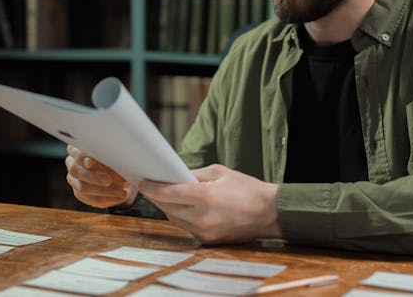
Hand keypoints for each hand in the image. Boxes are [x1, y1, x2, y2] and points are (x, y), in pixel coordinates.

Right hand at [65, 145, 136, 207]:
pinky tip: (120, 197)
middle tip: (108, 181)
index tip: (91, 162)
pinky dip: (108, 199)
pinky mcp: (80, 193)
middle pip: (75, 170)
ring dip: (104, 191)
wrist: (118, 172)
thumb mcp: (114, 154)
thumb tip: (118, 159)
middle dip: (93, 177)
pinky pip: (91, 199)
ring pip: (83, 187)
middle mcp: (72, 163)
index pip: (74, 151)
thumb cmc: (114, 157)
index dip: (82, 156)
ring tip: (122, 192)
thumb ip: (110, 155)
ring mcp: (74, 179)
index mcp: (77, 148)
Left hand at [139, 164, 280, 243]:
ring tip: (165, 194)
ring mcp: (204, 232)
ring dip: (168, 207)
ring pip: (174, 219)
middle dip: (157, 196)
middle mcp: (202, 218)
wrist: (270, 213)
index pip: (168, 193)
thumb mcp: (220, 172)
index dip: (151, 187)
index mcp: (205, 197)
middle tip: (151, 184)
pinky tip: (182, 206)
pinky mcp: (208, 240)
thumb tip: (175, 175)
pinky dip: (181, 216)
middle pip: (167, 208)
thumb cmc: (247, 189)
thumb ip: (194, 174)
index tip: (143, 181)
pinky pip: (186, 227)